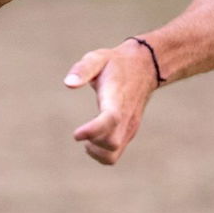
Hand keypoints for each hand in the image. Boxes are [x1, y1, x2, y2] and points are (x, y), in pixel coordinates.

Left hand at [63, 39, 160, 164]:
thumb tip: (68, 84)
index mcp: (117, 98)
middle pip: (112, 143)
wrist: (145, 67)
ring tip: (87, 139)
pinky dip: (101, 154)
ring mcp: (129, 127)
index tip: (76, 135)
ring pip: (113, 154)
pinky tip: (93, 140)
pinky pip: (115, 154)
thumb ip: (82, 69)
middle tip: (82, 132)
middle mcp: (126, 117)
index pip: (111, 119)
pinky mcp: (129, 132)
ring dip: (96, 152)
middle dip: (92, 142)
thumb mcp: (98, 58)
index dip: (93, 130)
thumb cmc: (116, 64)